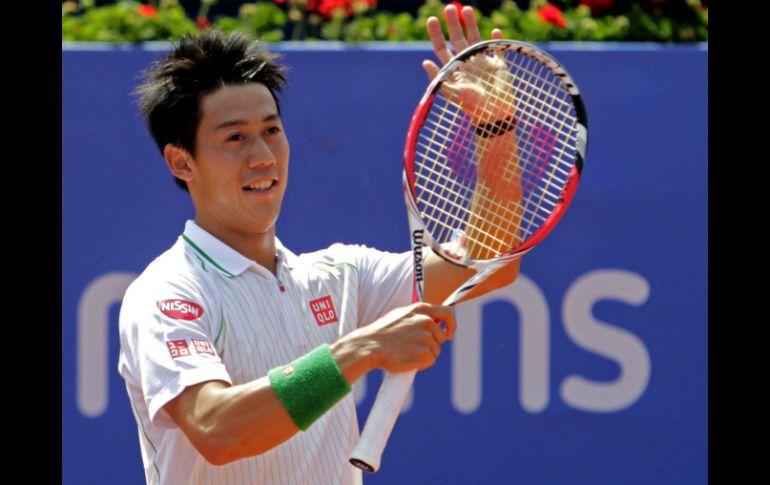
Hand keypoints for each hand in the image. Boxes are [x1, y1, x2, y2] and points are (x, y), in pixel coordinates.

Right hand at [356, 302, 456, 373]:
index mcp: (420, 309)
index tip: (448, 333)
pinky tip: (408, 360)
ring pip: (435, 350)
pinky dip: (421, 364)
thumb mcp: (400, 315)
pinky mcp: (425, 353)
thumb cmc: (382, 332)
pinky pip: (430, 361)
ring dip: (425, 354)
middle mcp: (426, 321)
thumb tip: (433, 320)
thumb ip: (417, 316)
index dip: (452, 324)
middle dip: (432, 344)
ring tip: (406, 353)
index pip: (448, 313)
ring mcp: (426, 337)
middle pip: (441, 336)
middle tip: (415, 348)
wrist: (369, 346)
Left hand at [422, 5, 512, 123]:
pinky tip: (495, 31)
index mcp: (454, 70)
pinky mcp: (499, 65)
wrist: (495, 115)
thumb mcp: (453, 93)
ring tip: (467, 8)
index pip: (441, 48)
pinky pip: (497, 49)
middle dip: (453, 23)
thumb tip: (424, 61)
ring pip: (476, 38)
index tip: (432, 20)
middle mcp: (466, 63)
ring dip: (472, 24)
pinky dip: (497, 40)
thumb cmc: (472, 106)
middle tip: (449, 8)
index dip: (436, 34)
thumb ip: (439, 78)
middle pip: (458, 39)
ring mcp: (483, 63)